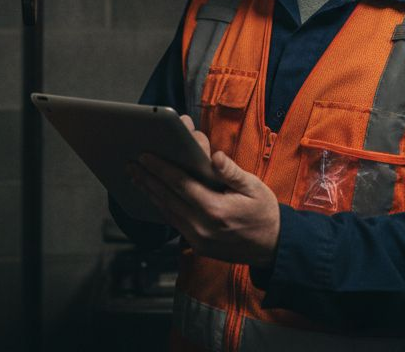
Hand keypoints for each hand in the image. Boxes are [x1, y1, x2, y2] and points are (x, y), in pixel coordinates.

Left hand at [129, 115, 279, 267]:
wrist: (273, 247)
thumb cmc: (264, 213)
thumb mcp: (254, 187)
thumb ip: (231, 172)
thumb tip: (214, 156)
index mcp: (216, 209)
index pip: (180, 184)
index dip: (160, 168)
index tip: (145, 156)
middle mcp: (202, 227)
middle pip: (167, 198)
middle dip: (147, 179)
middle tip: (131, 164)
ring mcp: (198, 239)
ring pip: (167, 212)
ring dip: (150, 193)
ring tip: (136, 177)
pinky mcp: (197, 246)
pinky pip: (174, 223)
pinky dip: (162, 207)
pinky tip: (154, 197)